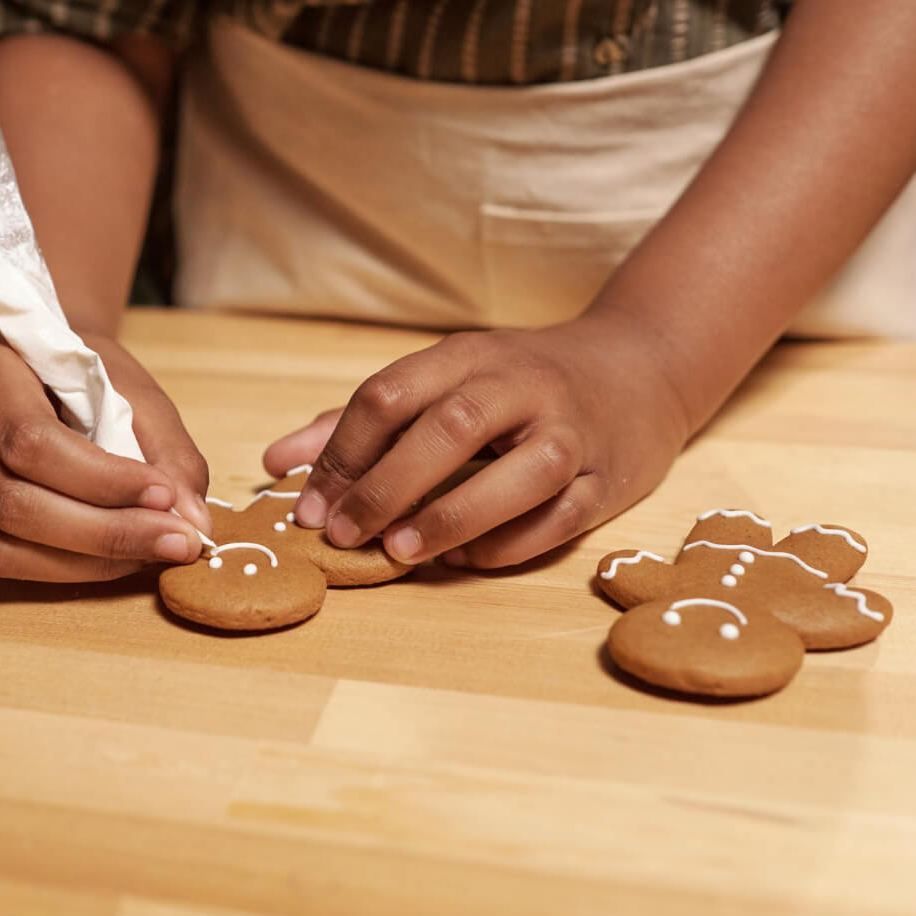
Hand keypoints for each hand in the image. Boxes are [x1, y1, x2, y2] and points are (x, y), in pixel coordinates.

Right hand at [0, 322, 210, 581]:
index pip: (29, 439)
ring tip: (150, 552)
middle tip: (174, 541)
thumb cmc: (82, 369)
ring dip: (86, 561)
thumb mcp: (131, 387)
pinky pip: (0, 559)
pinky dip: (64, 570)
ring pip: (0, 542)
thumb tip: (194, 523)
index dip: (100, 479)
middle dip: (102, 532)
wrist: (40, 362)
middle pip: (9, 500)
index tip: (165, 496)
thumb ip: (167, 451)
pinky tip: (114, 560)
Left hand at [262, 311, 691, 568]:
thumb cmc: (518, 383)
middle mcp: (522, 386)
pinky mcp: (610, 479)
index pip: (390, 395)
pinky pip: (558, 519)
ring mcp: (572, 432)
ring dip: (450, 516)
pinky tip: (463, 559)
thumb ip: (357, 422)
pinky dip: (506, 544)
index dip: (342, 454)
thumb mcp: (442, 380)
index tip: (309, 507)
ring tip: (397, 552)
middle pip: (448, 428)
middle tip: (342, 535)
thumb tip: (274, 463)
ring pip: (518, 474)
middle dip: (385, 486)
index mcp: (468, 356)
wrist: (641, 367)